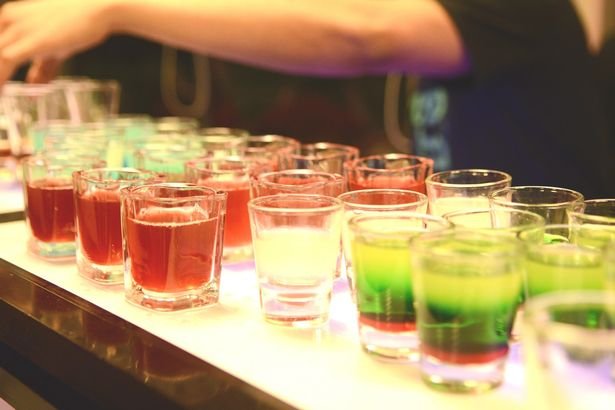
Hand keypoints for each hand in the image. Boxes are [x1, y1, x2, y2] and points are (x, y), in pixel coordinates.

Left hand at [0, 0, 114, 83]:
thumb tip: (33, 84)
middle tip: (0, 94)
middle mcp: (8, 20)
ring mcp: (19, 29)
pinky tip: (3, 94)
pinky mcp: (32, 41)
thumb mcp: (56, 47)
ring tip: (0, 98)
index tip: (0, 81)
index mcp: (8, 17)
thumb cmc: (80, 22)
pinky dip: (1, 79)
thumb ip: (41, 66)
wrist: (98, 9)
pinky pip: (6, 61)